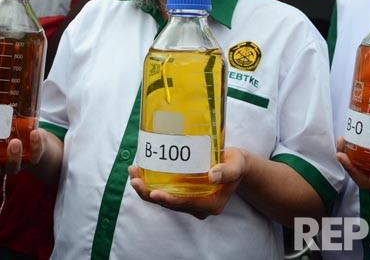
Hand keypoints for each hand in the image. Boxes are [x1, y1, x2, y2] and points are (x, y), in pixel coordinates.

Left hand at [128, 147, 246, 218]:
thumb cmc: (236, 163)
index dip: (170, 200)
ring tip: (133, 173)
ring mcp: (190, 201)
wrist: (234, 165)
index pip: (188, 204)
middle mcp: (198, 206)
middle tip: (135, 180)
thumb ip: (227, 171)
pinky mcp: (183, 193)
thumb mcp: (236, 164)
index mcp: (212, 203)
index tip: (155, 194)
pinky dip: (152, 183)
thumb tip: (213, 176)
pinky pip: (165, 192)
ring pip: (165, 199)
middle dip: (150, 194)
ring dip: (146, 189)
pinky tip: (140, 171)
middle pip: (171, 204)